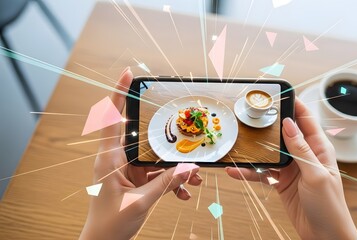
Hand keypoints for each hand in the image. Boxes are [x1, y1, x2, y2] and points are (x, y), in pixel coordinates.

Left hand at [80, 67, 202, 239]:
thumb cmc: (110, 224)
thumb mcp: (141, 202)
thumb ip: (166, 183)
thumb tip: (188, 167)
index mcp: (109, 159)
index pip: (112, 118)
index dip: (119, 94)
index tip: (128, 74)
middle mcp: (117, 159)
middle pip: (142, 136)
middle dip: (168, 138)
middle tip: (184, 128)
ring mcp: (126, 170)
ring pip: (155, 158)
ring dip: (175, 167)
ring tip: (194, 177)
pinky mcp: (135, 180)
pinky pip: (157, 174)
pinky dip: (172, 181)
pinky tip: (185, 192)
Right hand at [226, 97, 356, 238]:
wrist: (325, 235)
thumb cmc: (330, 206)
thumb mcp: (316, 175)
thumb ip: (301, 150)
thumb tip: (289, 125)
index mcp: (319, 148)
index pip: (306, 120)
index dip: (294, 104)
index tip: (280, 93)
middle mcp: (304, 155)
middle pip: (283, 133)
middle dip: (268, 124)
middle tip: (251, 115)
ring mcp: (291, 169)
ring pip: (269, 153)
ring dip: (254, 151)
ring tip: (238, 144)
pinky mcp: (281, 182)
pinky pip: (263, 173)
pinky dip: (249, 172)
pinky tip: (236, 171)